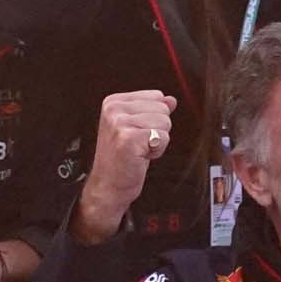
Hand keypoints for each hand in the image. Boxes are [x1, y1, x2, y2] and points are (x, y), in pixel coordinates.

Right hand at [72, 90, 175, 244]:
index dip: (154, 117)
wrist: (108, 185)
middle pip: (163, 108)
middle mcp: (114, 110)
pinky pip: (162, 137)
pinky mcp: (127, 138)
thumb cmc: (121, 158)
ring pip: (165, 122)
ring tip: (138, 150)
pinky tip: (140, 156)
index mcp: (114, 102)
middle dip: (157, 129)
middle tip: (137, 143)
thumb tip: (171, 100)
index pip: (157, 96)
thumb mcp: (136, 127)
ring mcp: (119, 123)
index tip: (137, 132)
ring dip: (157, 141)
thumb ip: (153, 110)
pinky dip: (156, 151)